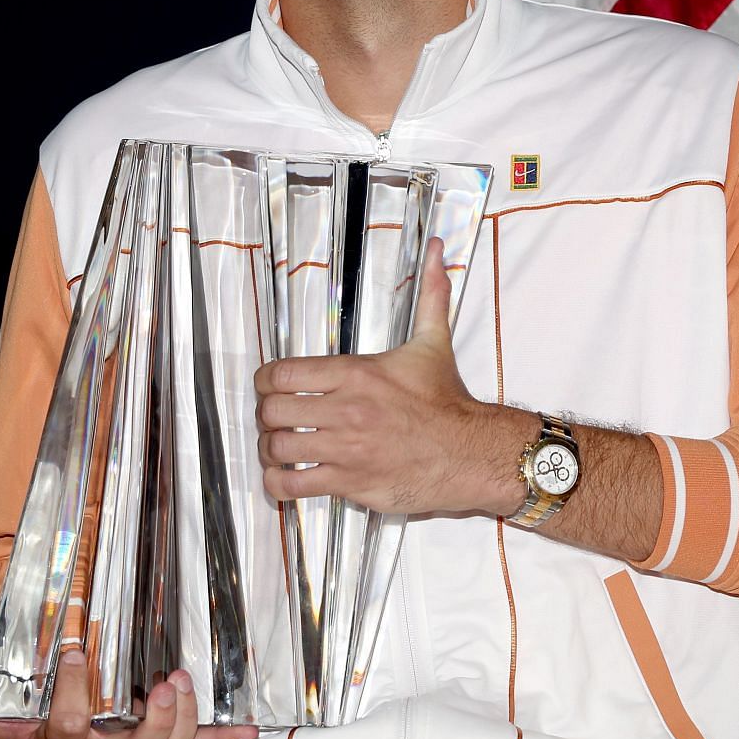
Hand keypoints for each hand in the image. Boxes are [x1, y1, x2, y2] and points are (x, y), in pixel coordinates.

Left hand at [254, 236, 525, 515]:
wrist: (472, 452)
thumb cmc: (448, 402)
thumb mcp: (434, 343)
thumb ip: (429, 296)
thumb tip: (438, 252)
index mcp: (356, 374)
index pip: (282, 374)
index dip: (266, 381)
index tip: (271, 387)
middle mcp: (347, 411)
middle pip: (272, 411)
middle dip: (266, 415)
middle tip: (274, 418)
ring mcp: (347, 450)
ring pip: (278, 449)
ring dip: (271, 449)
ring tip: (279, 447)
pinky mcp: (351, 483)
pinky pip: (294, 487)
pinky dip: (280, 484)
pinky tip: (284, 478)